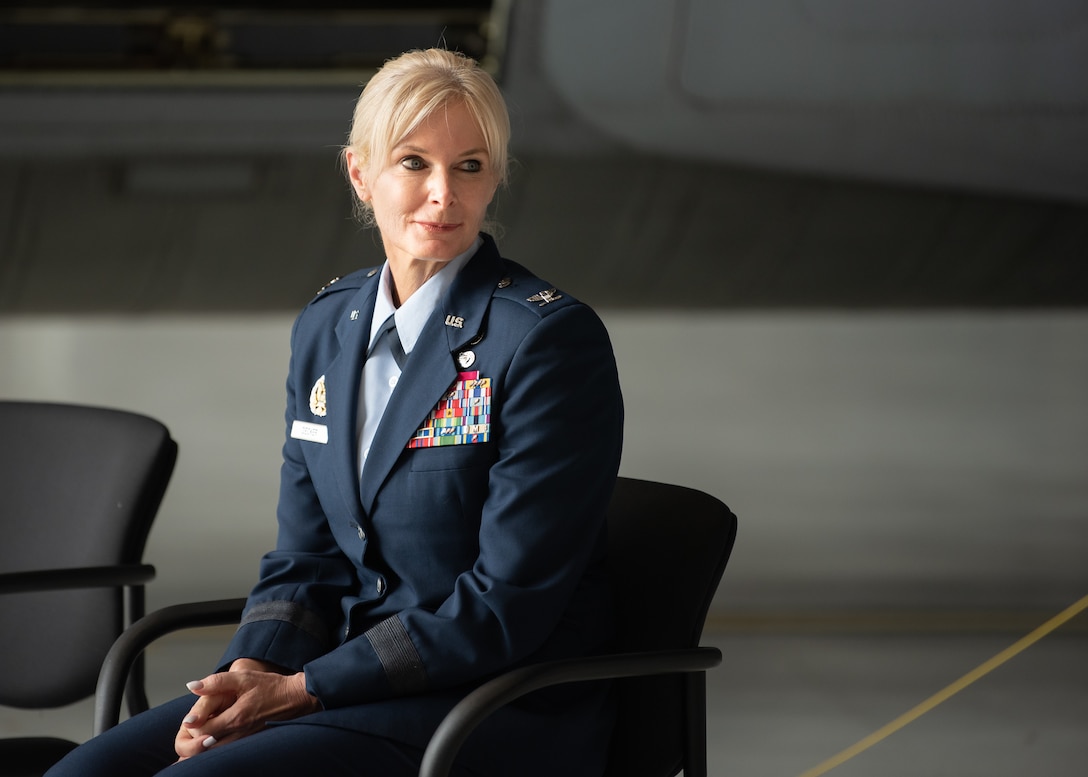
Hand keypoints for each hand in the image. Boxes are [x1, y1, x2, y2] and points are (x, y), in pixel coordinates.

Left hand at [175, 660, 320, 760]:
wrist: (296, 697)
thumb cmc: (272, 686)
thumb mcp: (243, 677)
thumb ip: (216, 681)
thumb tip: (192, 686)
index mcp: (236, 718)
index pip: (202, 730)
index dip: (193, 725)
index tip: (191, 717)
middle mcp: (239, 733)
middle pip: (206, 745)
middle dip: (195, 737)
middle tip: (193, 727)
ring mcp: (245, 739)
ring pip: (216, 750)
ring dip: (205, 744)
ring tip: (201, 734)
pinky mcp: (249, 740)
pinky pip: (227, 748)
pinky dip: (216, 745)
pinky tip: (215, 737)